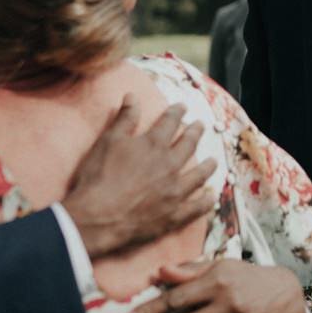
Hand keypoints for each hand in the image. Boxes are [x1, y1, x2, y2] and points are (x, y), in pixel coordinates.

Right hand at [64, 98, 216, 258]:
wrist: (98, 217)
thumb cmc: (98, 178)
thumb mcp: (108, 141)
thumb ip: (124, 118)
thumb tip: (133, 95)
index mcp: (153, 145)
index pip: (170, 122)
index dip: (177, 112)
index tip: (183, 107)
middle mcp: (169, 165)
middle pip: (188, 145)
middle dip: (196, 133)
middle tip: (201, 126)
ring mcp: (175, 191)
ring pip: (199, 175)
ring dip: (207, 166)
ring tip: (213, 161)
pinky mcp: (175, 215)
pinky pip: (197, 207)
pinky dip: (206, 201)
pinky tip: (211, 197)